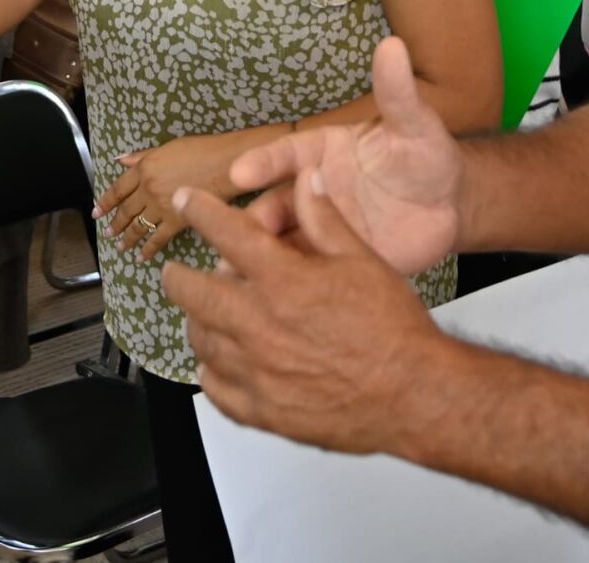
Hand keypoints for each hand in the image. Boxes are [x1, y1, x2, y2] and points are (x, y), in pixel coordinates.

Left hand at [96, 130, 253, 261]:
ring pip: (138, 226)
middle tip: (109, 233)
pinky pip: (158, 238)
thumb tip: (120, 161)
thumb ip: (142, 157)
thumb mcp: (166, 148)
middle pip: (126, 210)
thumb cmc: (200, 150)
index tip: (97, 212)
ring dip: (128, 238)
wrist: (226, 164)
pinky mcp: (176, 222)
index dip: (106, 202)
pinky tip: (141, 257)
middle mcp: (147, 190)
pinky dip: (148, 249)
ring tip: (120, 247)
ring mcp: (161, 207)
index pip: (118, 189)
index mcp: (144, 169)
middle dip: (115, 223)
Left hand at [162, 173, 447, 456]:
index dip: (200, 211)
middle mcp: (259, 324)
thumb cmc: (393, 330)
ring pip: (201, 341)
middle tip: (175, 272)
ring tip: (200, 315)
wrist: (413, 394)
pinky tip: (215, 365)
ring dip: (195, 322)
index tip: (187, 202)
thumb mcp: (363, 259)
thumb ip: (326, 219)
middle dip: (179, 276)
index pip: (224, 233)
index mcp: (283, 280)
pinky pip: (216, 390)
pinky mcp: (263, 409)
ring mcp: (257, 370)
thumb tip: (308, 180)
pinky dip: (210, 373)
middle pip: (193, 292)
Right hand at [227, 37, 461, 273]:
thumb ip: (397, 91)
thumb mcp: (414, 124)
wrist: (450, 205)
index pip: (285, 155)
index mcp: (320, 153)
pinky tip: (271, 303)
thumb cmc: (427, 156)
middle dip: (250, 220)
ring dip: (258, 259)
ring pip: (280, 245)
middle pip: (272, 206)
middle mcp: (311, 191)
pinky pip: (305, 278)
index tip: (242, 172)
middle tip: (228, 233)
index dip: (264, 163)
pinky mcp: (334, 264)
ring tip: (238, 274)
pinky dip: (287, 289)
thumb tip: (394, 45)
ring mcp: (320, 229)